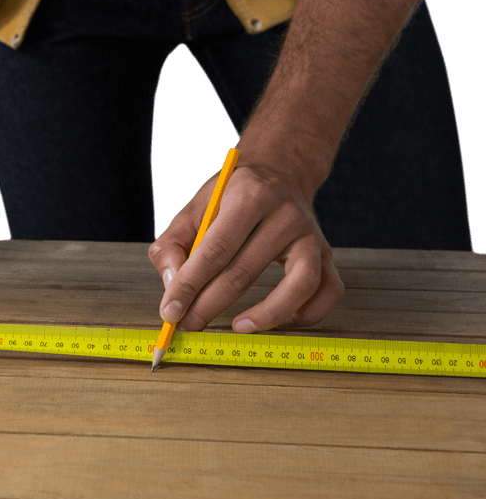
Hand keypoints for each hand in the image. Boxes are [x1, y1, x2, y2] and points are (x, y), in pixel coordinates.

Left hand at [147, 162, 344, 333]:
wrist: (280, 171)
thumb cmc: (231, 196)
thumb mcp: (195, 206)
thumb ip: (172, 244)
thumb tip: (173, 286)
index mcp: (248, 197)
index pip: (214, 251)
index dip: (189, 285)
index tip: (170, 312)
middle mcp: (285, 215)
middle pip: (245, 272)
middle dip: (209, 305)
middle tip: (188, 325)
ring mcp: (312, 235)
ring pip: (299, 285)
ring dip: (266, 315)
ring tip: (237, 327)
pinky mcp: (327, 253)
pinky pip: (329, 291)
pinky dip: (309, 313)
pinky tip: (282, 320)